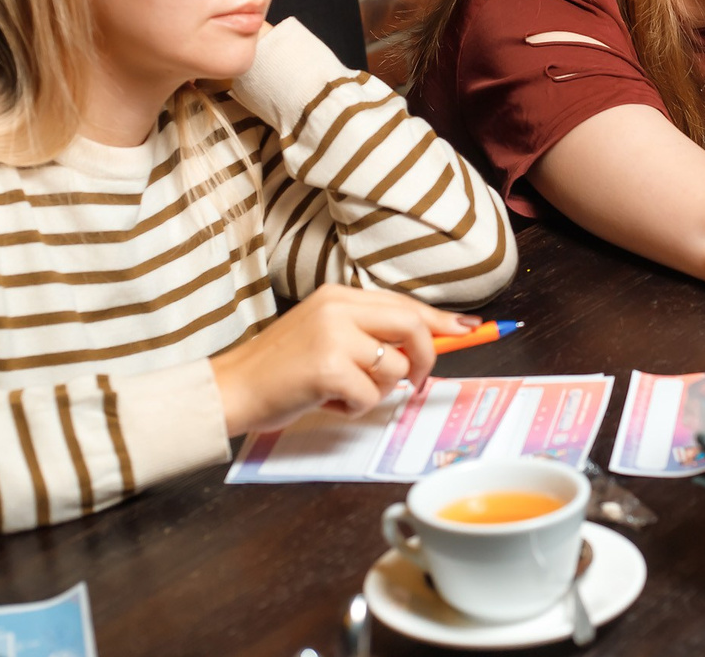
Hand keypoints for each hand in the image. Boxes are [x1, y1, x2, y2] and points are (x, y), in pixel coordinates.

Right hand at [209, 285, 479, 435]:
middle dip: (424, 359)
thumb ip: (368, 334)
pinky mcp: (328, 367)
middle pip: (412, 327)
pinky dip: (355, 408)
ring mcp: (334, 335)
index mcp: (340, 296)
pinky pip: (371, 395)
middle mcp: (339, 307)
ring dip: (377, 392)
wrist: (231, 387)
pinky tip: (327, 401)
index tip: (472, 329)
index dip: (442, 320)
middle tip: (416, 382)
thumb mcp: (325, 336)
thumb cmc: (280, 370)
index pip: (405, 304)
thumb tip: (423, 345)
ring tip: (341, 392)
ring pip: (394, 368)